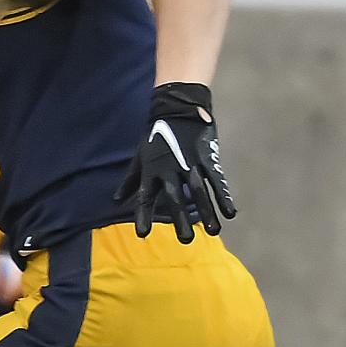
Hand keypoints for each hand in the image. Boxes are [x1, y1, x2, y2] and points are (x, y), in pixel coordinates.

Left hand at [116, 82, 235, 243]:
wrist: (178, 106)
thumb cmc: (157, 134)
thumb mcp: (140, 156)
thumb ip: (130, 180)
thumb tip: (115, 201)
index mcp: (151, 170)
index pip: (145, 196)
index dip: (143, 214)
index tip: (143, 234)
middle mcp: (170, 169)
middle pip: (175, 198)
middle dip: (180, 219)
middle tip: (186, 241)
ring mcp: (190, 163)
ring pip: (199, 192)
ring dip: (207, 212)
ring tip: (213, 232)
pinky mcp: (207, 157)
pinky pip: (216, 180)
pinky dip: (223, 197)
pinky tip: (230, 213)